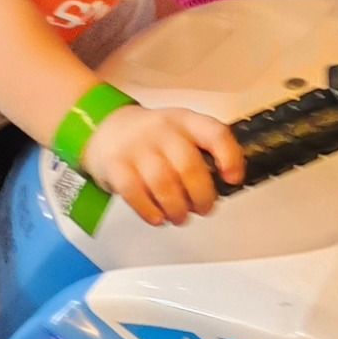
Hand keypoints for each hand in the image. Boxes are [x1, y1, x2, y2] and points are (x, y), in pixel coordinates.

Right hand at [80, 105, 243, 226]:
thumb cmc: (151, 139)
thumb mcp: (179, 133)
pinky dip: (150, 211)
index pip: (214, 133)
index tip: (232, 179)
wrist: (105, 129)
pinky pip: (134, 193)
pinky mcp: (115, 165)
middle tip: (202, 209)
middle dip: (201, 196)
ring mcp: (137, 146)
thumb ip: (201, 154)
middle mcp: (162, 130)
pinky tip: (157, 217)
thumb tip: (222, 188)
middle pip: (189, 167)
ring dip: (177, 209)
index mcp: (185, 121)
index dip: (230, 157)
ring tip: (179, 216)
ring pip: (163, 183)